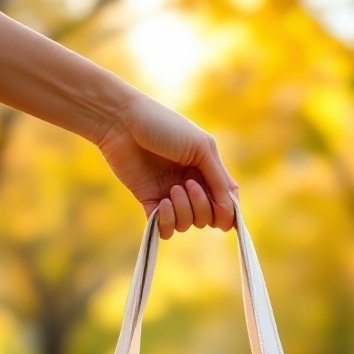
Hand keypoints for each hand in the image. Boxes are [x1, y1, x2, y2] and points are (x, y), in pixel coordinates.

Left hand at [95, 88, 239, 239]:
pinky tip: (162, 205)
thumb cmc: (164, 126)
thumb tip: (230, 213)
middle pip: (207, 217)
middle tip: (187, 184)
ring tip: (172, 190)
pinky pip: (165, 230)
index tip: (223, 214)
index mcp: (206, 169)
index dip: (226, 213)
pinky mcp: (149, 203)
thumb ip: (219, 181)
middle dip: (201, 207)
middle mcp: (190, 185)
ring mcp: (169, 196)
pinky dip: (167, 223)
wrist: (122, 123)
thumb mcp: (200, 147)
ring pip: (187, 224)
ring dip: (183, 211)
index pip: (225, 201)